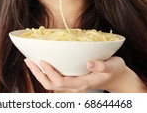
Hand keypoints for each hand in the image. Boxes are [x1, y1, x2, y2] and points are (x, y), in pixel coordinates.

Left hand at [24, 56, 145, 92]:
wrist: (118, 78)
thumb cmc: (115, 70)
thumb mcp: (113, 66)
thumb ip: (103, 66)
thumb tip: (90, 62)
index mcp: (83, 83)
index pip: (61, 82)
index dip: (50, 73)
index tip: (43, 60)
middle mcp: (75, 86)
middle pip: (51, 85)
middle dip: (38, 74)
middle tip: (28, 60)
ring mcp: (73, 84)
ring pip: (51, 84)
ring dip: (39, 73)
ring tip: (30, 61)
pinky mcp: (72, 80)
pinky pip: (55, 79)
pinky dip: (46, 72)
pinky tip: (42, 63)